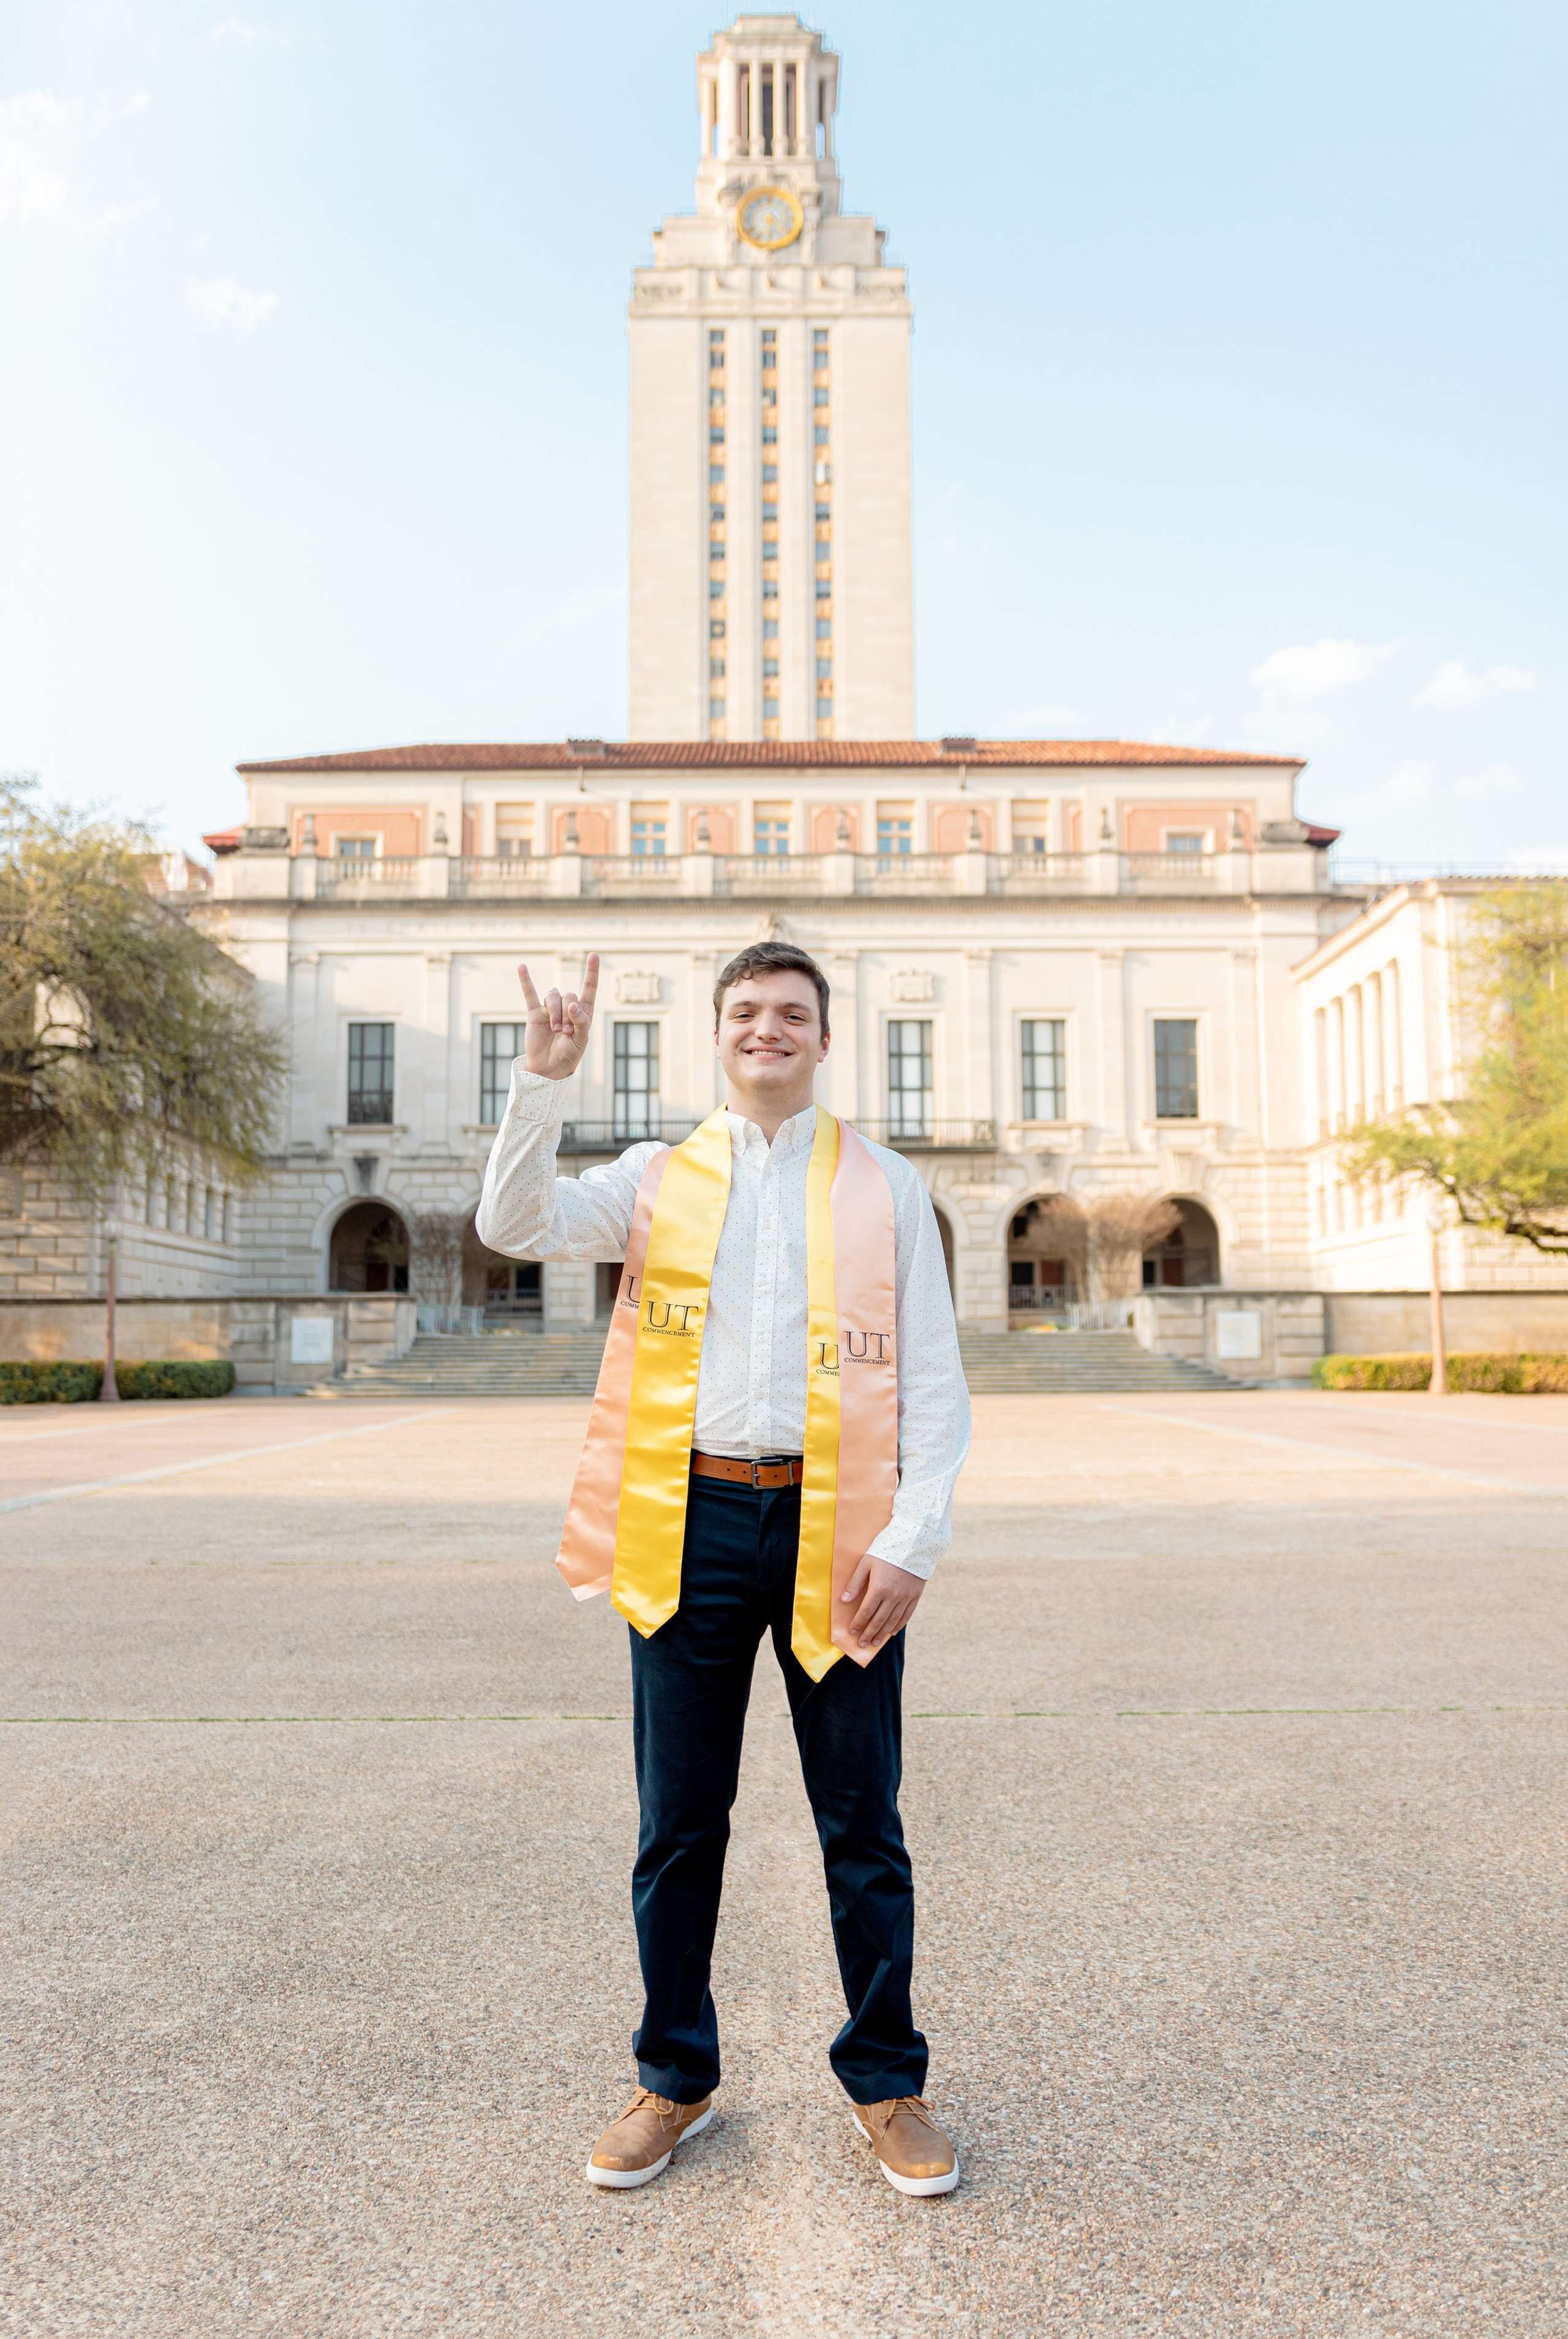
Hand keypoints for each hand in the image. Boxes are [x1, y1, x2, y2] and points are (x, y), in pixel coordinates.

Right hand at [519, 954, 597, 1080]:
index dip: (591, 972)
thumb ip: (581, 1022)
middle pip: (568, 995)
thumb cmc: (568, 1056)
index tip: (593, 955)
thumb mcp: (581, 1041)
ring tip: (555, 1030)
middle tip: (565, 1032)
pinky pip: (529, 994)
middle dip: (567, 1013)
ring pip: (553, 996)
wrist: (548, 1068)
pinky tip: (521, 967)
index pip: (589, 988)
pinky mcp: (535, 1013)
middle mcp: (567, 1007)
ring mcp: (550, 1009)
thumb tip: (571, 1004)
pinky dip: (526, 981)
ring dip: (554, 1012)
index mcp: (583, 1012)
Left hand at [839, 1556, 924, 1653]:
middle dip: (868, 1633)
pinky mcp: (915, 1596)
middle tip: (862, 1644)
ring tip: (875, 1642)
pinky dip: (898, 1625)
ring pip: (892, 1621)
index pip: (865, 1612)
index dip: (858, 1623)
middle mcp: (892, 1596)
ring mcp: (905, 1597)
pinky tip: (892, 1632)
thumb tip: (844, 1600)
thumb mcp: (866, 1563)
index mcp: (878, 1588)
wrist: (913, 1544)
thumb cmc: (886, 1551)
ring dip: (882, 1633)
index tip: (852, 1631)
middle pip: (878, 1620)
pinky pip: (906, 1615)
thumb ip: (855, 1583)